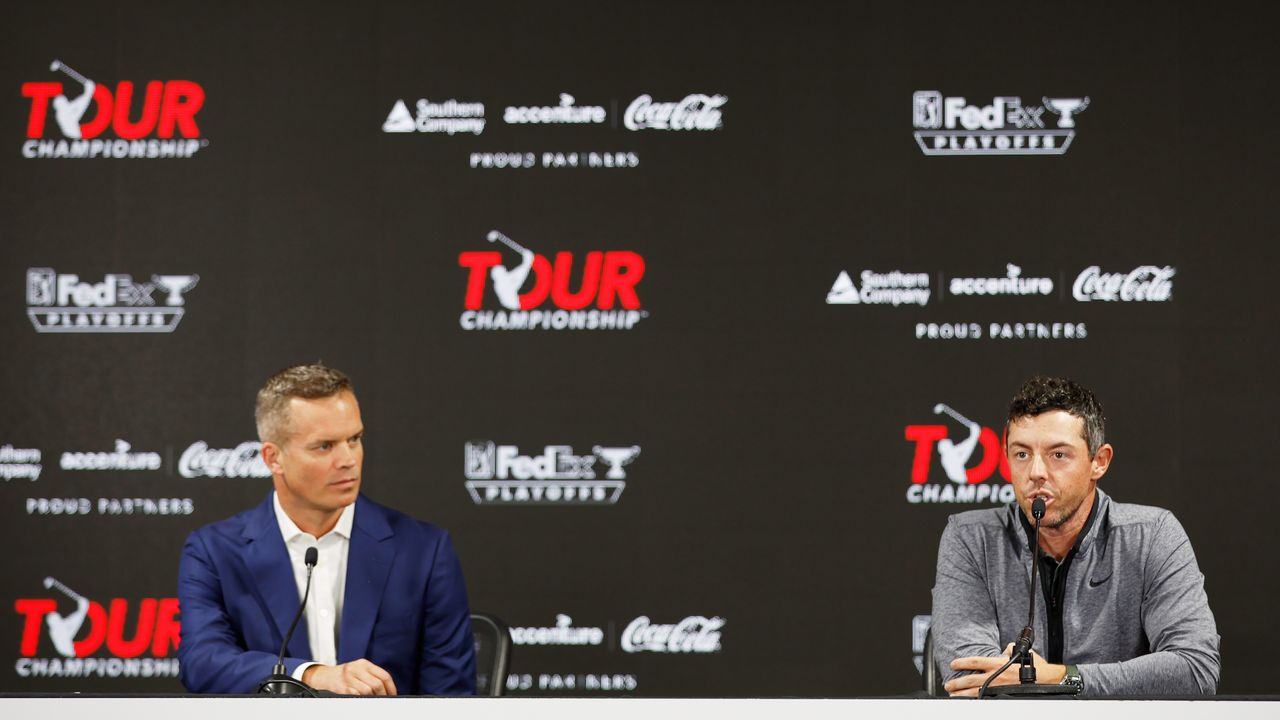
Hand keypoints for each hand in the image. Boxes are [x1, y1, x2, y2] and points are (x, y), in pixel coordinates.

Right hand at [302, 659, 397, 695]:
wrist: (323, 676)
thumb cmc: (345, 675)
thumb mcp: (359, 670)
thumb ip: (372, 676)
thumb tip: (387, 690)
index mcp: (364, 664)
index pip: (384, 675)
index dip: (391, 687)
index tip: (393, 695)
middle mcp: (356, 669)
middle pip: (377, 684)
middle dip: (383, 695)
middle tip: (384, 701)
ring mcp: (348, 678)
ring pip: (367, 691)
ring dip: (372, 699)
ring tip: (373, 701)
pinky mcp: (341, 688)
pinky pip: (356, 696)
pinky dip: (361, 700)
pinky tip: (361, 700)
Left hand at [943, 643, 1065, 697]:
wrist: (1046, 679)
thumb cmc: (1033, 666)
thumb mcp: (1018, 652)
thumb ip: (1007, 650)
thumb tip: (1002, 650)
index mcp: (998, 663)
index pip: (976, 661)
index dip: (962, 662)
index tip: (952, 664)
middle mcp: (996, 676)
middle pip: (972, 679)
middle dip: (958, 682)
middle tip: (948, 684)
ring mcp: (999, 687)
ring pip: (977, 691)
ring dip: (963, 693)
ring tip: (953, 694)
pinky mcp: (1004, 695)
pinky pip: (987, 698)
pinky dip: (977, 699)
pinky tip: (970, 700)